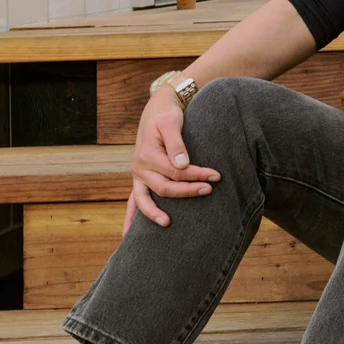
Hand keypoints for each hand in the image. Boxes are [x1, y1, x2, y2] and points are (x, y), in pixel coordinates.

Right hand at [125, 87, 222, 230]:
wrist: (156, 109)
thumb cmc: (166, 115)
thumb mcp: (171, 123)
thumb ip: (177, 144)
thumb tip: (183, 165)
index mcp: (146, 155)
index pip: (176, 172)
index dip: (196, 175)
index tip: (216, 176)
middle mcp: (138, 168)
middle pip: (165, 188)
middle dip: (188, 192)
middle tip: (209, 190)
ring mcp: (137, 176)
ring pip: (144, 200)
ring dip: (154, 214)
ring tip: (167, 224)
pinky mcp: (140, 179)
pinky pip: (133, 201)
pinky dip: (131, 217)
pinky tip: (127, 234)